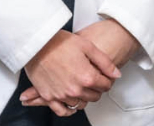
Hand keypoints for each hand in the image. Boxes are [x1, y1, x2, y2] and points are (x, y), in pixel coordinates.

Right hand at [21, 19, 141, 109]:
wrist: (37, 43)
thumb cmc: (59, 42)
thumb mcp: (87, 46)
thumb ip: (105, 63)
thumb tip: (116, 75)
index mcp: (87, 77)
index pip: (105, 85)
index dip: (106, 79)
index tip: (103, 76)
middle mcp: (75, 89)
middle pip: (94, 96)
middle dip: (97, 88)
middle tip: (93, 80)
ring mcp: (61, 95)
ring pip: (80, 103)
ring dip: (83, 97)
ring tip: (81, 87)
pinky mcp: (49, 96)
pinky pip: (62, 111)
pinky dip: (68, 109)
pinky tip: (71, 103)